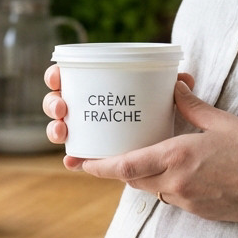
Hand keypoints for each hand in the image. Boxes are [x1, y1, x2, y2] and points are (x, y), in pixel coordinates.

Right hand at [42, 64, 197, 170]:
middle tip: (63, 107)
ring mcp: (85, 131)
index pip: (68, 75)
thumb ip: (174, 86)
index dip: (56, 75)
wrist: (175, 148)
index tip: (58, 76)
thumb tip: (184, 79)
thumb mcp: (166, 98)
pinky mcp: (91, 153)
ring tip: (63, 132)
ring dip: (56, 129)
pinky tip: (72, 162)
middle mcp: (84, 106)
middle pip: (58, 102)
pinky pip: (77, 156)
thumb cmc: (161, 111)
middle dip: (53, 104)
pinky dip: (73, 158)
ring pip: (61, 128)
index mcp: (94, 85)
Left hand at [72, 80, 237, 223]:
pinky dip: (163, 185)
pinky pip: (170, 198)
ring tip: (137, 158)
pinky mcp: (199, 211)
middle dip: (116, 169)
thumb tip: (174, 89)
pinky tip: (172, 171)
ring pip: (150, 189)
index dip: (99, 166)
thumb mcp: (221, 121)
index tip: (79, 163)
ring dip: (141, 176)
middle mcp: (176, 182)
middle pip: (132, 179)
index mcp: (178, 156)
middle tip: (103, 156)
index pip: (126, 165)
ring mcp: (187, 200)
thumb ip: (191, 107)